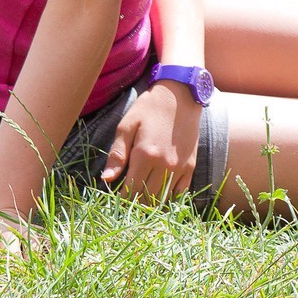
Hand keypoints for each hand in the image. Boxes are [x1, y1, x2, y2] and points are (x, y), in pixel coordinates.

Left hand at [102, 81, 201, 201]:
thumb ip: (117, 154)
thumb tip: (106, 179)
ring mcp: (180, 166)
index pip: (130, 191)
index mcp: (145, 156)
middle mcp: (164, 165)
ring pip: (163, 198)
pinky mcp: (191, 165)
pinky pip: (180, 193)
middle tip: (126, 199)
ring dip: (150, 202)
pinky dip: (169, 198)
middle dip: (134, 203)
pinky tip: (160, 194)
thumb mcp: (126, 127)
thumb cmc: (149, 108)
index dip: (120, 200)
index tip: (114, 200)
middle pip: (146, 198)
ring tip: (141, 198)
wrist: (181, 95)